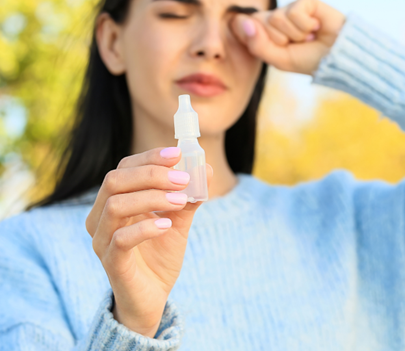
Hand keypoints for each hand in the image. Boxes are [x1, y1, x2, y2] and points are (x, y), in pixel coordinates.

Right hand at [85, 147, 212, 336]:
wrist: (153, 297)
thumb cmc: (159, 254)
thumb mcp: (178, 221)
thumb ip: (188, 197)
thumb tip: (207, 170)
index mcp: (113, 201)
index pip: (124, 168)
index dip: (149, 158)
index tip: (177, 154)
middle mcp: (100, 218)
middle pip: (115, 181)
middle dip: (152, 175)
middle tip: (184, 180)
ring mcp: (102, 241)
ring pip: (116, 205)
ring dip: (152, 198)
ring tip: (181, 201)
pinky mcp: (111, 263)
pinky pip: (120, 239)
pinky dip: (145, 227)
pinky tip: (166, 225)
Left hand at [230, 0, 345, 75]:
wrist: (338, 56)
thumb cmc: (309, 60)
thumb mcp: (279, 60)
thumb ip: (258, 45)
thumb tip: (247, 22)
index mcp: (266, 32)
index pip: (244, 25)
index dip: (254, 36)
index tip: (275, 47)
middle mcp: (276, 18)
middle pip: (259, 23)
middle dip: (279, 39)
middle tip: (296, 44)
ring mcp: (290, 9)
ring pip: (276, 18)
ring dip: (295, 34)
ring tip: (308, 37)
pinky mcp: (304, 2)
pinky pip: (293, 12)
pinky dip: (305, 26)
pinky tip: (316, 28)